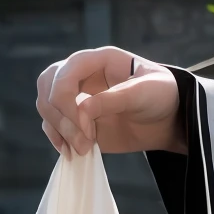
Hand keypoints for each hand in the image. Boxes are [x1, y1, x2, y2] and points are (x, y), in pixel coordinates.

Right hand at [36, 48, 183, 157]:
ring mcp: (76, 97)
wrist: (167, 121)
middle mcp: (81, 75)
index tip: (84, 124)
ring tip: (83, 149)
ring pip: (47, 107)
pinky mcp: (75, 119)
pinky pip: (53, 126)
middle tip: (81, 140)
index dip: (65, 97)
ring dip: (59, 130)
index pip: (65, 71)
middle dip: (58, 115)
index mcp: (98, 60)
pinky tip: (72, 152)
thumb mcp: (146, 93)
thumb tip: (82, 109)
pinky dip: (58, 139)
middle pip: (47, 86)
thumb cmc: (161, 96)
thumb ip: (115, 99)